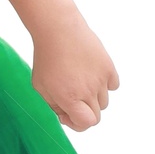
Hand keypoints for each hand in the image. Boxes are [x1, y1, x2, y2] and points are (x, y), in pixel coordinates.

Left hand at [31, 11, 118, 130]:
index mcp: (69, 98)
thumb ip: (54, 106)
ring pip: (104, 102)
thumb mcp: (40, 86)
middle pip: (96, 116)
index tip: (66, 113)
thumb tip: (67, 116)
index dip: (76, 124)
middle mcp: (88, 91)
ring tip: (80, 83)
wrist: (59, 29)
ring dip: (93, 98)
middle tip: (73, 99)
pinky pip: (113, 86)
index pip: (86, 124)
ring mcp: (101, 79)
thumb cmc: (46, 58)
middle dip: (84, 112)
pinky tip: (92, 75)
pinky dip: (105, 85)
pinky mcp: (109, 66)